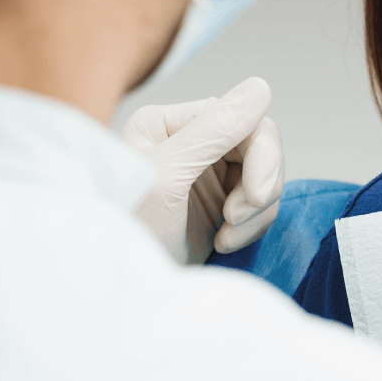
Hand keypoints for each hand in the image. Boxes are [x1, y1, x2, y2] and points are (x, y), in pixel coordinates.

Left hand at [121, 77, 283, 264]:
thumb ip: (214, 130)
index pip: (242, 118)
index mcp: (170, 124)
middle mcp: (190, 143)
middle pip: (260, 145)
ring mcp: (206, 176)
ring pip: (266, 176)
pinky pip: (261, 205)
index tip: (256, 196)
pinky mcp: (218, 207)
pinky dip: (252, 227)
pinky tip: (223, 243)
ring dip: (256, 211)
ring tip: (226, 237)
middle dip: (259, 186)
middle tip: (236, 219)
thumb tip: (260, 86)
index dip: (261, 155)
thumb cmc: (126, 233)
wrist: (116, 294)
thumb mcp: (166, 177)